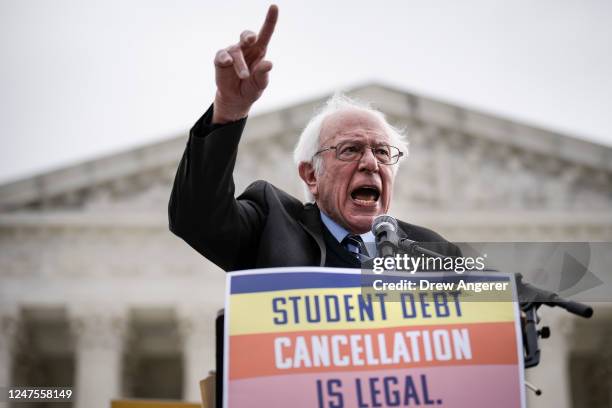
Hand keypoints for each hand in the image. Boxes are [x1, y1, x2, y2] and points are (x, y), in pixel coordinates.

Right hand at [212, 5, 277, 123]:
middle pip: (247, 35)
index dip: (270, 20)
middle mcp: (246, 48)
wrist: (236, 99)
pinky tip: (227, 62)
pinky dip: (224, 58)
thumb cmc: (251, 87)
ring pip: (236, 52)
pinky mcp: (221, 60)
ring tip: (244, 76)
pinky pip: (222, 55)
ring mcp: (232, 53)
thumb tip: (269, 64)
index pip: (265, 33)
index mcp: (259, 51)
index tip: (274, 7)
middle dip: (248, 35)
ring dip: (240, 65)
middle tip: (251, 39)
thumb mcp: (260, 84)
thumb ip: (263, 74)